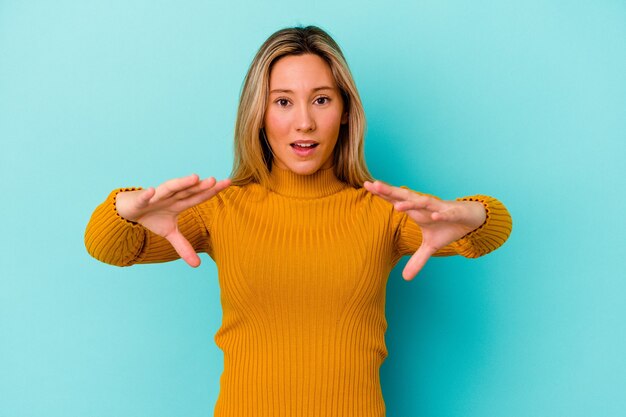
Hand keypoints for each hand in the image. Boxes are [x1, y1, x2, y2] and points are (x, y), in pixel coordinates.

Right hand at [115, 174, 230, 266]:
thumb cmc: (153, 217)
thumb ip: (183, 246)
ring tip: (194, 178)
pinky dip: (146, 195)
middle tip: (214, 180)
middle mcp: (171, 196)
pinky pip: (144, 197)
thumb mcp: (169, 234)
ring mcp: (157, 196)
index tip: (228, 183)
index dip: (212, 191)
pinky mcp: (140, 200)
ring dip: (181, 183)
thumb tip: (197, 265)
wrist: (129, 210)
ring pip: (170, 188)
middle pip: (188, 190)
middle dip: (201, 186)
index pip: (198, 197)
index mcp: (180, 203)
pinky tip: (150, 191)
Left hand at [363, 180, 485, 279]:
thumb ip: (417, 259)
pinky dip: (441, 215)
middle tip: (374, 185)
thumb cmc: (447, 228)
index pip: (396, 200)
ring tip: (397, 207)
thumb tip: (405, 278)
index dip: (382, 194)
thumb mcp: (431, 246)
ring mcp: (439, 208)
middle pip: (405, 197)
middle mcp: (425, 206)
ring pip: (424, 204)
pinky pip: (446, 214)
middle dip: (390, 192)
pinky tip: (434, 217)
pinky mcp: (455, 213)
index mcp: (416, 211)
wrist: (471, 219)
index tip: (366, 185)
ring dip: (412, 205)